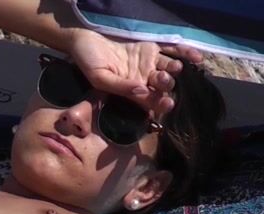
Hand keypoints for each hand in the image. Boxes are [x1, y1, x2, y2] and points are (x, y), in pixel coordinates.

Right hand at [67, 29, 202, 115]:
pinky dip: (185, 53)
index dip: (160, 104)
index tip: (168, 104)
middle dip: (166, 86)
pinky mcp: (152, 48)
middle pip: (162, 87)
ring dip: (174, 71)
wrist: (85, 41)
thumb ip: (121, 87)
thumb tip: (141, 92)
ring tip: (174, 68)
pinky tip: (196, 58)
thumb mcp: (100, 78)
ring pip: (169, 70)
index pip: (149, 101)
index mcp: (131, 91)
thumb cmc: (88, 63)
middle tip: (162, 80)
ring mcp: (149, 63)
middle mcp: (143, 80)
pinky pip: (172, 50)